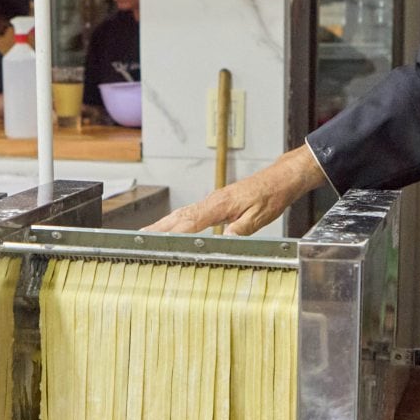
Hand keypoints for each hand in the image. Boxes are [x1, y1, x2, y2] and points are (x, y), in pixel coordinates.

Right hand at [145, 145, 326, 236]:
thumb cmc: (272, 195)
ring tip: (147, 233)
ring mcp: (213, 201)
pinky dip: (177, 220)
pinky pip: (191, 212)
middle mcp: (213, 201)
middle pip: (180, 216)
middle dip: (158, 227)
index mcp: (221, 204)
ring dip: (164, 223)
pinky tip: (172, 226)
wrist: (280, 179)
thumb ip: (241, 228)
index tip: (158, 240)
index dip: (173, 232)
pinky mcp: (217, 203)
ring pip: (183, 213)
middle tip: (139, 236)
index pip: (192, 221)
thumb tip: (225, 238)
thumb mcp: (261, 216)